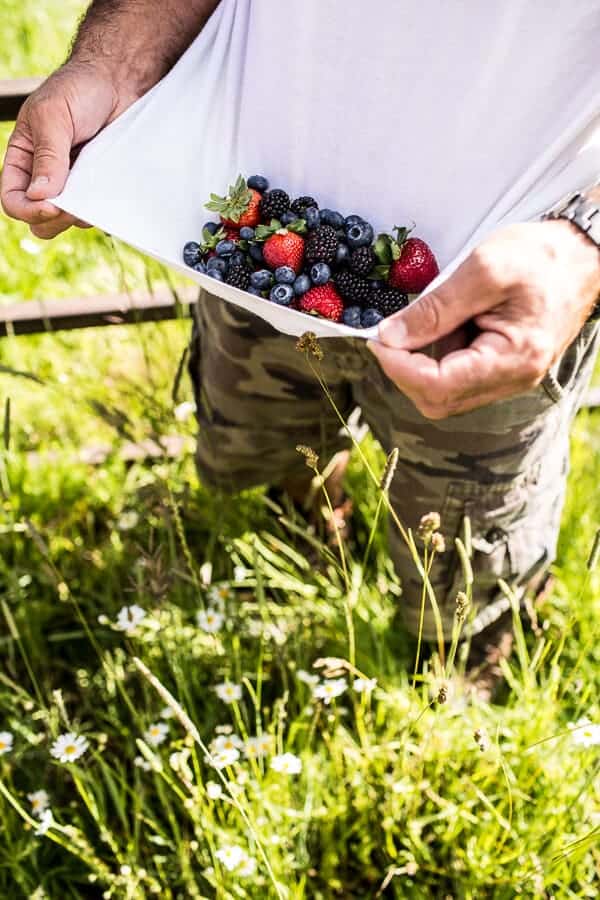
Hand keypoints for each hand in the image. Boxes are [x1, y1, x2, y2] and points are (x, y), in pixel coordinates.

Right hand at [1, 62, 128, 237]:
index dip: (28, 210)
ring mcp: (73, 185)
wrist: (117, 82)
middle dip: (53, 220)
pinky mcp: (96, 186)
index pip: (12, 201)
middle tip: (73, 206)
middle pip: (38, 221)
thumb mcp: (53, 116)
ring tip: (92, 189)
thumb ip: (47, 157)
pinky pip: (94, 211)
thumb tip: (40, 195)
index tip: (52, 205)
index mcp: (22, 160)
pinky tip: (107, 189)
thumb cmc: (78, 90)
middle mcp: (44, 178)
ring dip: (78, 215)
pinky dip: (99, 208)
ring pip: (67, 221)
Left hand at [369, 221, 599, 418]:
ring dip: (419, 365)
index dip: (398, 367)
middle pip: (437, 400)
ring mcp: (507, 379)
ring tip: (421, 323)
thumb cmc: (542, 257)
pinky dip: (435, 358)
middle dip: (404, 371)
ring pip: (444, 394)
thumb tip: (389, 336)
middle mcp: (511, 380)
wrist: (583, 256)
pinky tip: (439, 326)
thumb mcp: (483, 270)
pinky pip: (457, 378)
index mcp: (512, 360)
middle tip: (388, 335)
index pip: (438, 386)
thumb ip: (434, 307)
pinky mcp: (500, 369)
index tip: (377, 339)